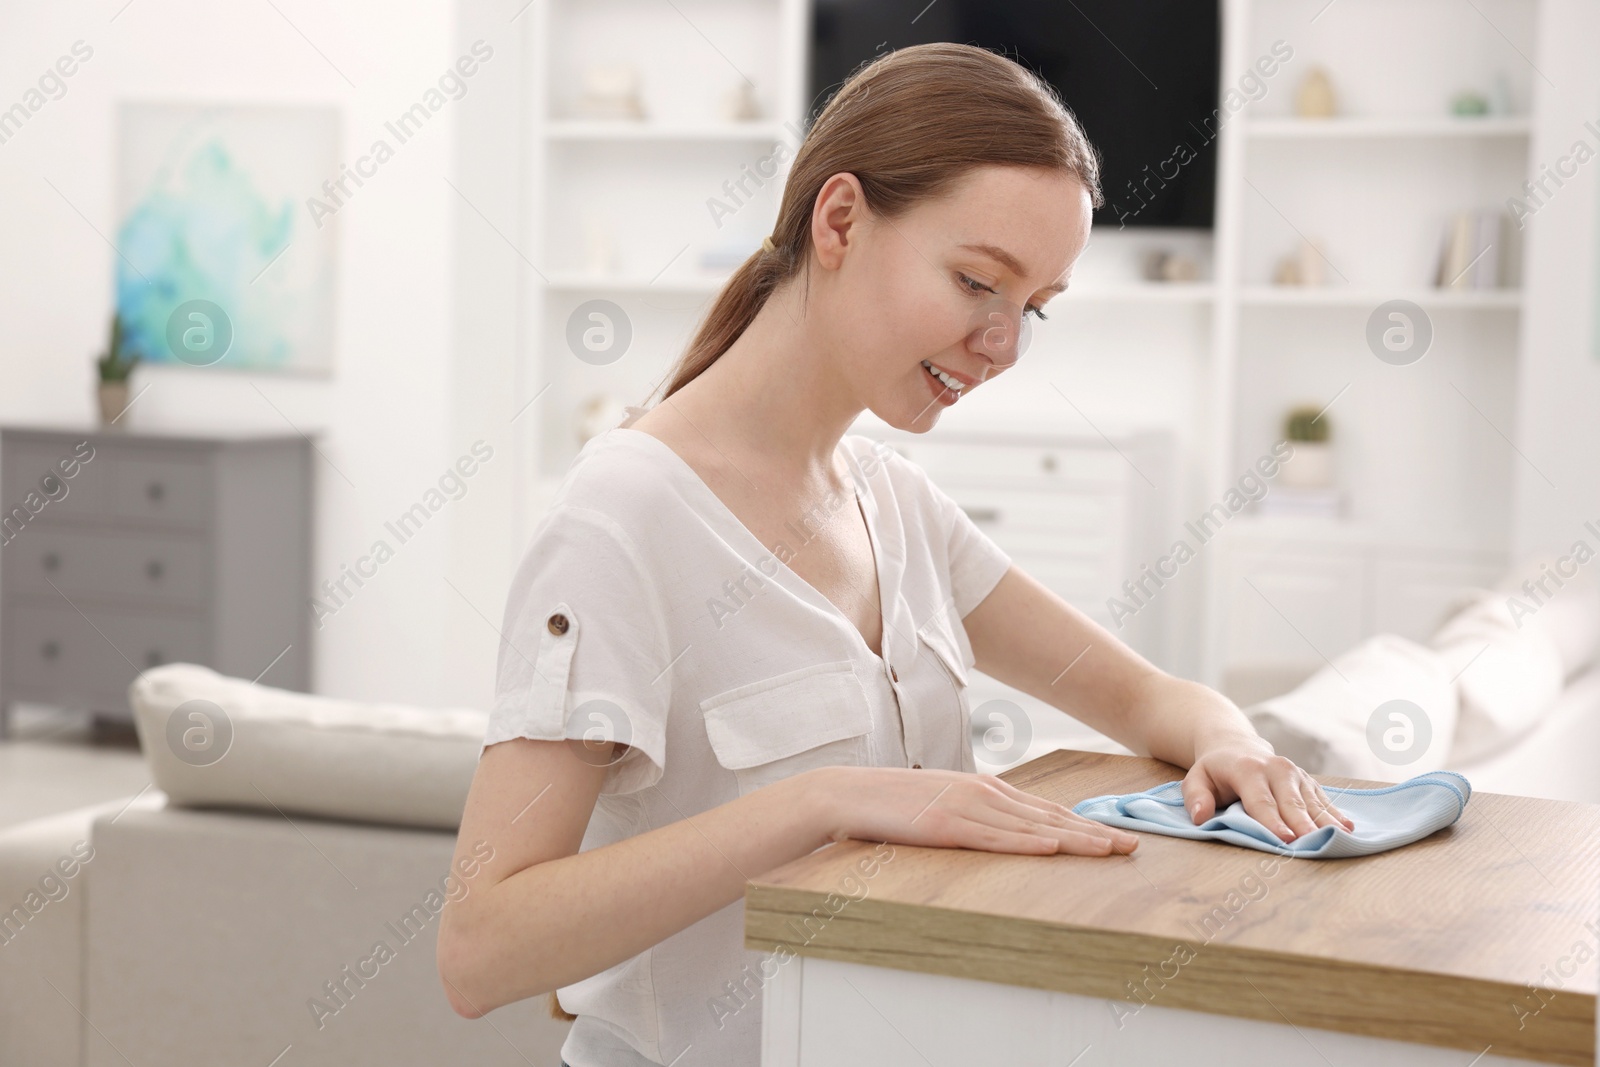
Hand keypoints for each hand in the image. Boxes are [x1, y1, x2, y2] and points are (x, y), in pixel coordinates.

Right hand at [810, 766, 1139, 856]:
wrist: (852, 795)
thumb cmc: (896, 806)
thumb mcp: (945, 807)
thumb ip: (977, 817)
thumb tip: (1004, 834)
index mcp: (986, 790)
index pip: (1047, 810)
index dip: (1086, 824)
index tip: (1118, 836)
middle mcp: (984, 794)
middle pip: (1051, 817)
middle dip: (1094, 833)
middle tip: (1133, 846)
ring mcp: (967, 808)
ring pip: (1033, 827)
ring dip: (1075, 839)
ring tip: (1109, 850)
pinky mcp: (947, 825)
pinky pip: (994, 837)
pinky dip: (1027, 841)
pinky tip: (1053, 845)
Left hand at [1183, 736, 1353, 841]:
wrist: (1237, 746)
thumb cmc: (1215, 770)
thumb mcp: (1196, 778)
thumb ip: (1196, 797)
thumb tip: (1200, 817)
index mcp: (1248, 770)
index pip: (1261, 801)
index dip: (1273, 822)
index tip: (1286, 840)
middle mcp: (1277, 769)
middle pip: (1292, 803)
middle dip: (1303, 826)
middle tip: (1315, 845)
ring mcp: (1296, 774)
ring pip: (1312, 802)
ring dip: (1326, 822)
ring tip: (1342, 840)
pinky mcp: (1308, 781)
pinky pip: (1323, 800)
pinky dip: (1335, 815)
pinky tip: (1349, 829)